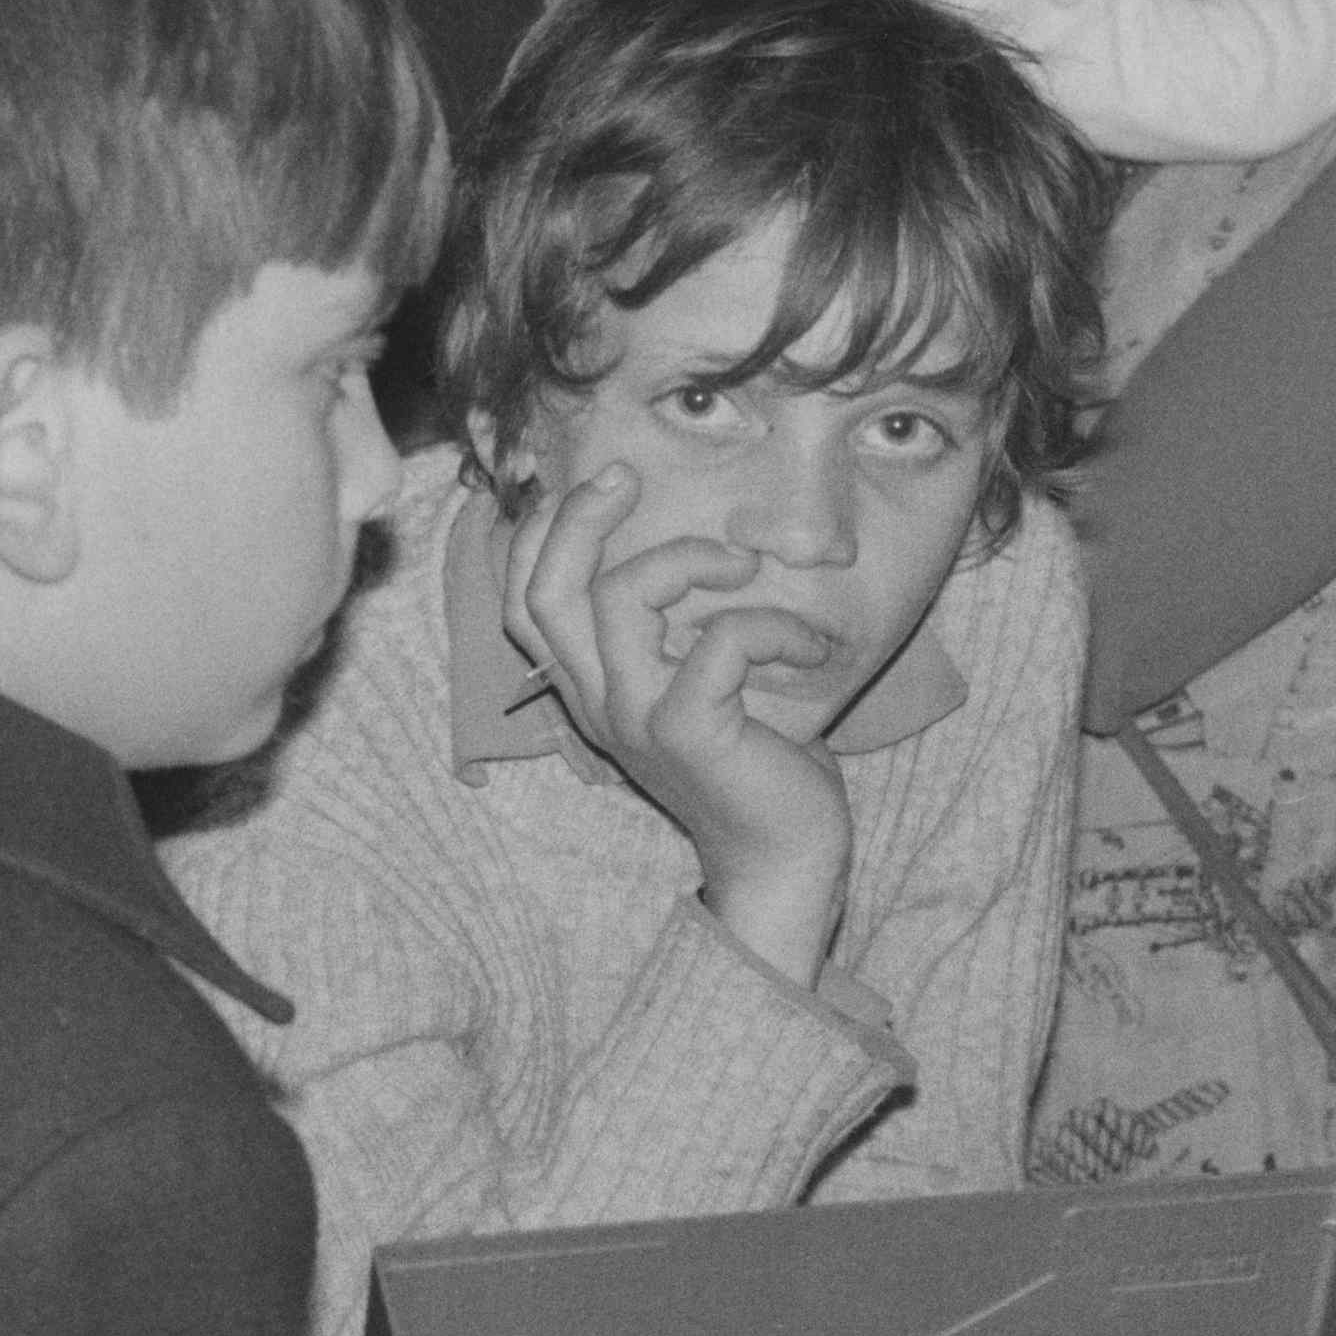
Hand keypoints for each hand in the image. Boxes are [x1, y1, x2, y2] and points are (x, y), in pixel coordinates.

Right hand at [501, 463, 852, 987]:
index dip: (540, 533)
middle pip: (546, 591)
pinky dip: (771, 626)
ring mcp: (635, 719)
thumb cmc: (754, 762)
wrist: (784, 858)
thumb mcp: (699, 683)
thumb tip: (697, 546)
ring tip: (745, 568)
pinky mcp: (687, 733)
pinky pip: (719, 641)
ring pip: (619, 597)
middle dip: (579, 517)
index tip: (595, 484)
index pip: (525, 601)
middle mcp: (597, 703)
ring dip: (692, 559)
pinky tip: (809, 647)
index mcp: (590, 688)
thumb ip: (677, 629)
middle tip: (628, 477)